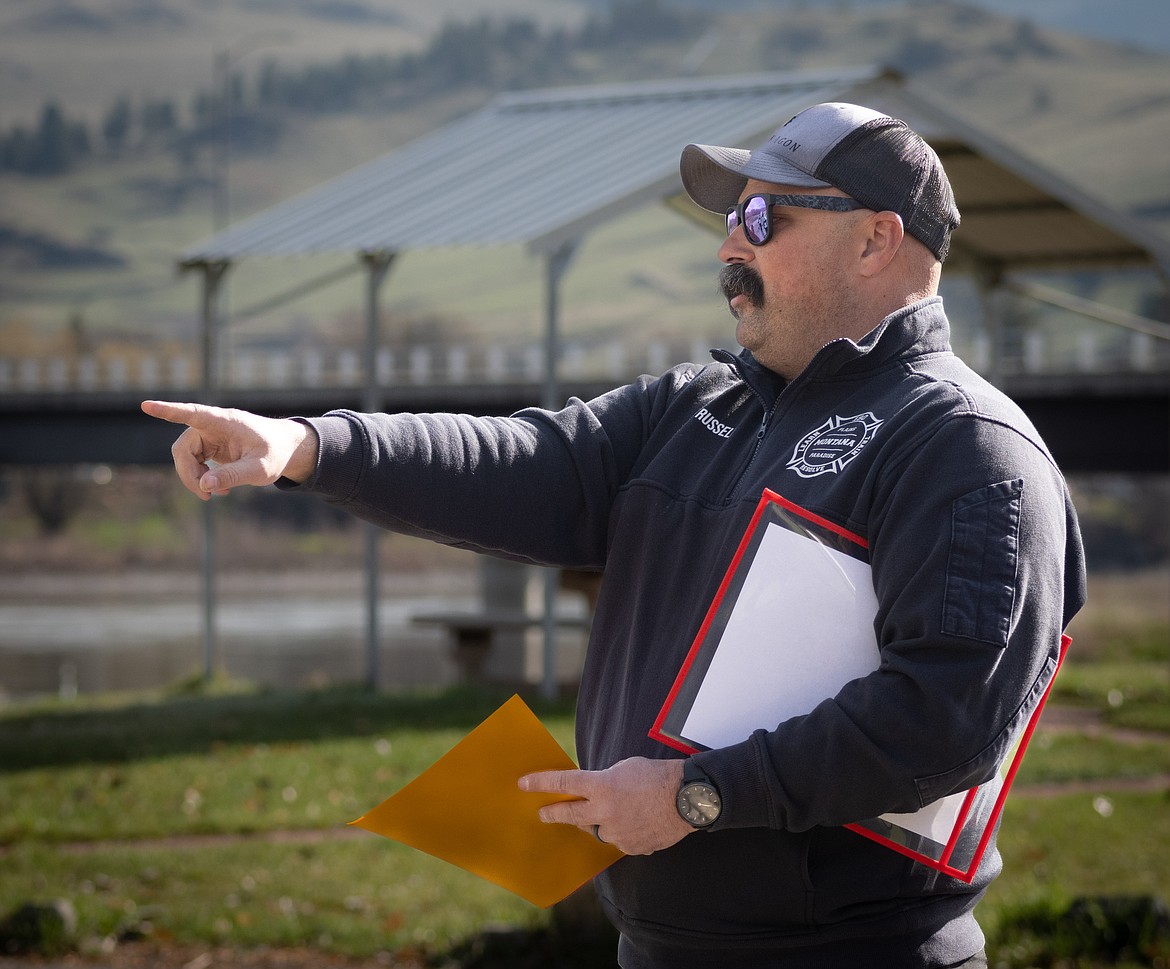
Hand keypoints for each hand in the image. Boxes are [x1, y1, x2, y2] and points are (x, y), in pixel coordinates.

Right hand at [141, 400, 318, 499]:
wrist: (287, 449)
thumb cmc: (277, 453)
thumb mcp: (260, 469)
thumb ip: (234, 476)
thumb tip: (204, 485)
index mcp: (226, 422)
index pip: (193, 414)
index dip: (169, 411)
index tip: (146, 405)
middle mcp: (213, 425)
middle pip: (183, 448)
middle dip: (189, 474)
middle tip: (205, 495)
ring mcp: (210, 436)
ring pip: (185, 457)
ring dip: (194, 478)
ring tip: (214, 495)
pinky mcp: (211, 446)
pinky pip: (194, 462)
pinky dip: (201, 478)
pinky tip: (218, 490)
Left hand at [519, 757, 691, 855]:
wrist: (688, 797)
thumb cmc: (657, 776)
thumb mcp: (624, 768)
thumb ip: (603, 781)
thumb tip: (592, 793)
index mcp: (601, 786)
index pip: (562, 784)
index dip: (540, 783)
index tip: (523, 784)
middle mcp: (604, 811)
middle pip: (569, 814)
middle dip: (552, 813)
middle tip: (542, 813)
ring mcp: (617, 832)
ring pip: (595, 829)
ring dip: (595, 821)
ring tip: (606, 812)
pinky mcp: (630, 847)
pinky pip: (617, 840)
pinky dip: (619, 831)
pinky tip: (632, 821)